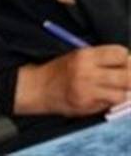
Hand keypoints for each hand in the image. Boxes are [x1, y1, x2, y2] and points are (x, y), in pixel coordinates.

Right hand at [15, 45, 130, 115]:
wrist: (39, 88)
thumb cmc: (59, 70)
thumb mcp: (77, 56)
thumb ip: (101, 58)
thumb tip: (128, 62)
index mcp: (85, 55)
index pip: (120, 54)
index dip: (126, 58)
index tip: (123, 62)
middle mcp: (88, 71)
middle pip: (127, 75)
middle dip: (130, 76)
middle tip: (125, 77)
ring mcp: (88, 90)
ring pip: (123, 93)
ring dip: (122, 92)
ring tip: (114, 88)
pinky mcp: (88, 105)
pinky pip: (111, 104)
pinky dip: (112, 101)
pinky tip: (104, 96)